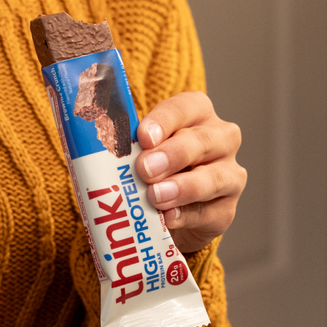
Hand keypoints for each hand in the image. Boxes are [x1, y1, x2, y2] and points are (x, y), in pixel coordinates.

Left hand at [135, 91, 245, 252]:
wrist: (166, 208)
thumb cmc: (151, 165)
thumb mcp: (138, 147)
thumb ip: (125, 142)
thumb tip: (97, 141)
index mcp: (197, 112)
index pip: (184, 107)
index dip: (164, 121)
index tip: (144, 136)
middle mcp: (220, 139)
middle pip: (201, 141)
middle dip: (171, 155)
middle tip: (145, 169)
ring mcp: (229, 174)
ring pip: (213, 178)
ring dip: (182, 187)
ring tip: (155, 196)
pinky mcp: (226, 209)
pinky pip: (209, 212)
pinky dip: (186, 216)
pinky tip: (168, 218)